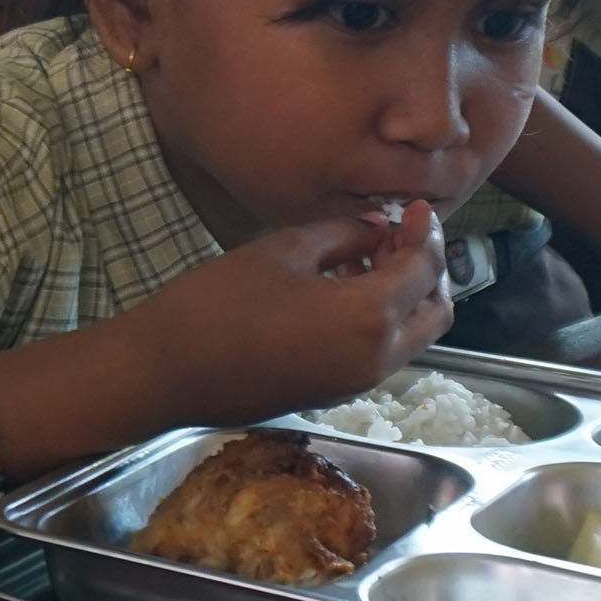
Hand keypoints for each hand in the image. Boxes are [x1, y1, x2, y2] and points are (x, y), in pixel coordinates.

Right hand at [154, 207, 452, 417]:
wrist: (166, 373)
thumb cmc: (217, 304)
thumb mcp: (283, 251)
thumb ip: (341, 235)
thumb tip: (374, 228)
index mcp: (368, 317)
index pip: (425, 270)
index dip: (426, 232)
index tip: (413, 208)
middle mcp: (375, 358)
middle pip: (435, 313)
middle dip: (427, 270)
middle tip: (398, 235)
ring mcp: (355, 383)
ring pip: (410, 337)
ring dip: (402, 297)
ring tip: (363, 258)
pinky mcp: (332, 393)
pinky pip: (379, 354)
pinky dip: (379, 321)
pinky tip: (340, 291)